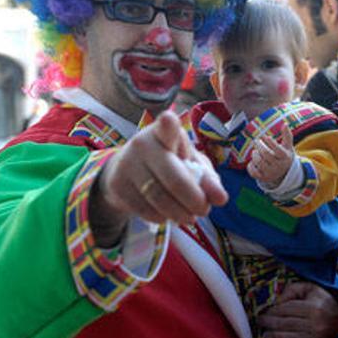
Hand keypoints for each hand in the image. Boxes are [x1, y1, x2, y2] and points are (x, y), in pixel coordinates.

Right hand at [90, 110, 226, 245]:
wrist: (126, 172)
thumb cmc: (168, 164)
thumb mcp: (190, 164)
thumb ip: (208, 179)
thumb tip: (221, 198)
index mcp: (165, 132)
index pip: (166, 127)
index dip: (168, 124)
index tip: (169, 119)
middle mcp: (143, 143)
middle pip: (174, 179)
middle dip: (195, 200)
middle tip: (204, 210)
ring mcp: (127, 164)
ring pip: (160, 199)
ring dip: (180, 214)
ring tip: (189, 217)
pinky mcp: (117, 185)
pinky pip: (145, 209)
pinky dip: (162, 217)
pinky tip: (167, 215)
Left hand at [247, 125, 294, 187]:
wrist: (284, 174)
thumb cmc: (284, 156)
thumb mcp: (288, 146)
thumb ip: (287, 135)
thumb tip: (285, 123)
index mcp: (285, 157)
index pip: (278, 150)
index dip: (271, 142)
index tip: (265, 137)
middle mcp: (278, 166)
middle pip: (266, 154)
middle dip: (259, 145)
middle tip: (256, 141)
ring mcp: (270, 173)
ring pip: (259, 162)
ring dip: (255, 154)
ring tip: (255, 151)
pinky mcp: (263, 178)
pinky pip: (253, 172)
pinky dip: (250, 165)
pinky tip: (253, 161)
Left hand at [257, 282, 337, 337]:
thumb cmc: (323, 302)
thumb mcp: (310, 288)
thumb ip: (292, 290)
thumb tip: (276, 302)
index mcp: (314, 307)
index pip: (286, 310)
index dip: (271, 311)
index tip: (263, 313)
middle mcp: (317, 324)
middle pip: (286, 324)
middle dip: (269, 324)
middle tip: (260, 323)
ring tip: (265, 336)